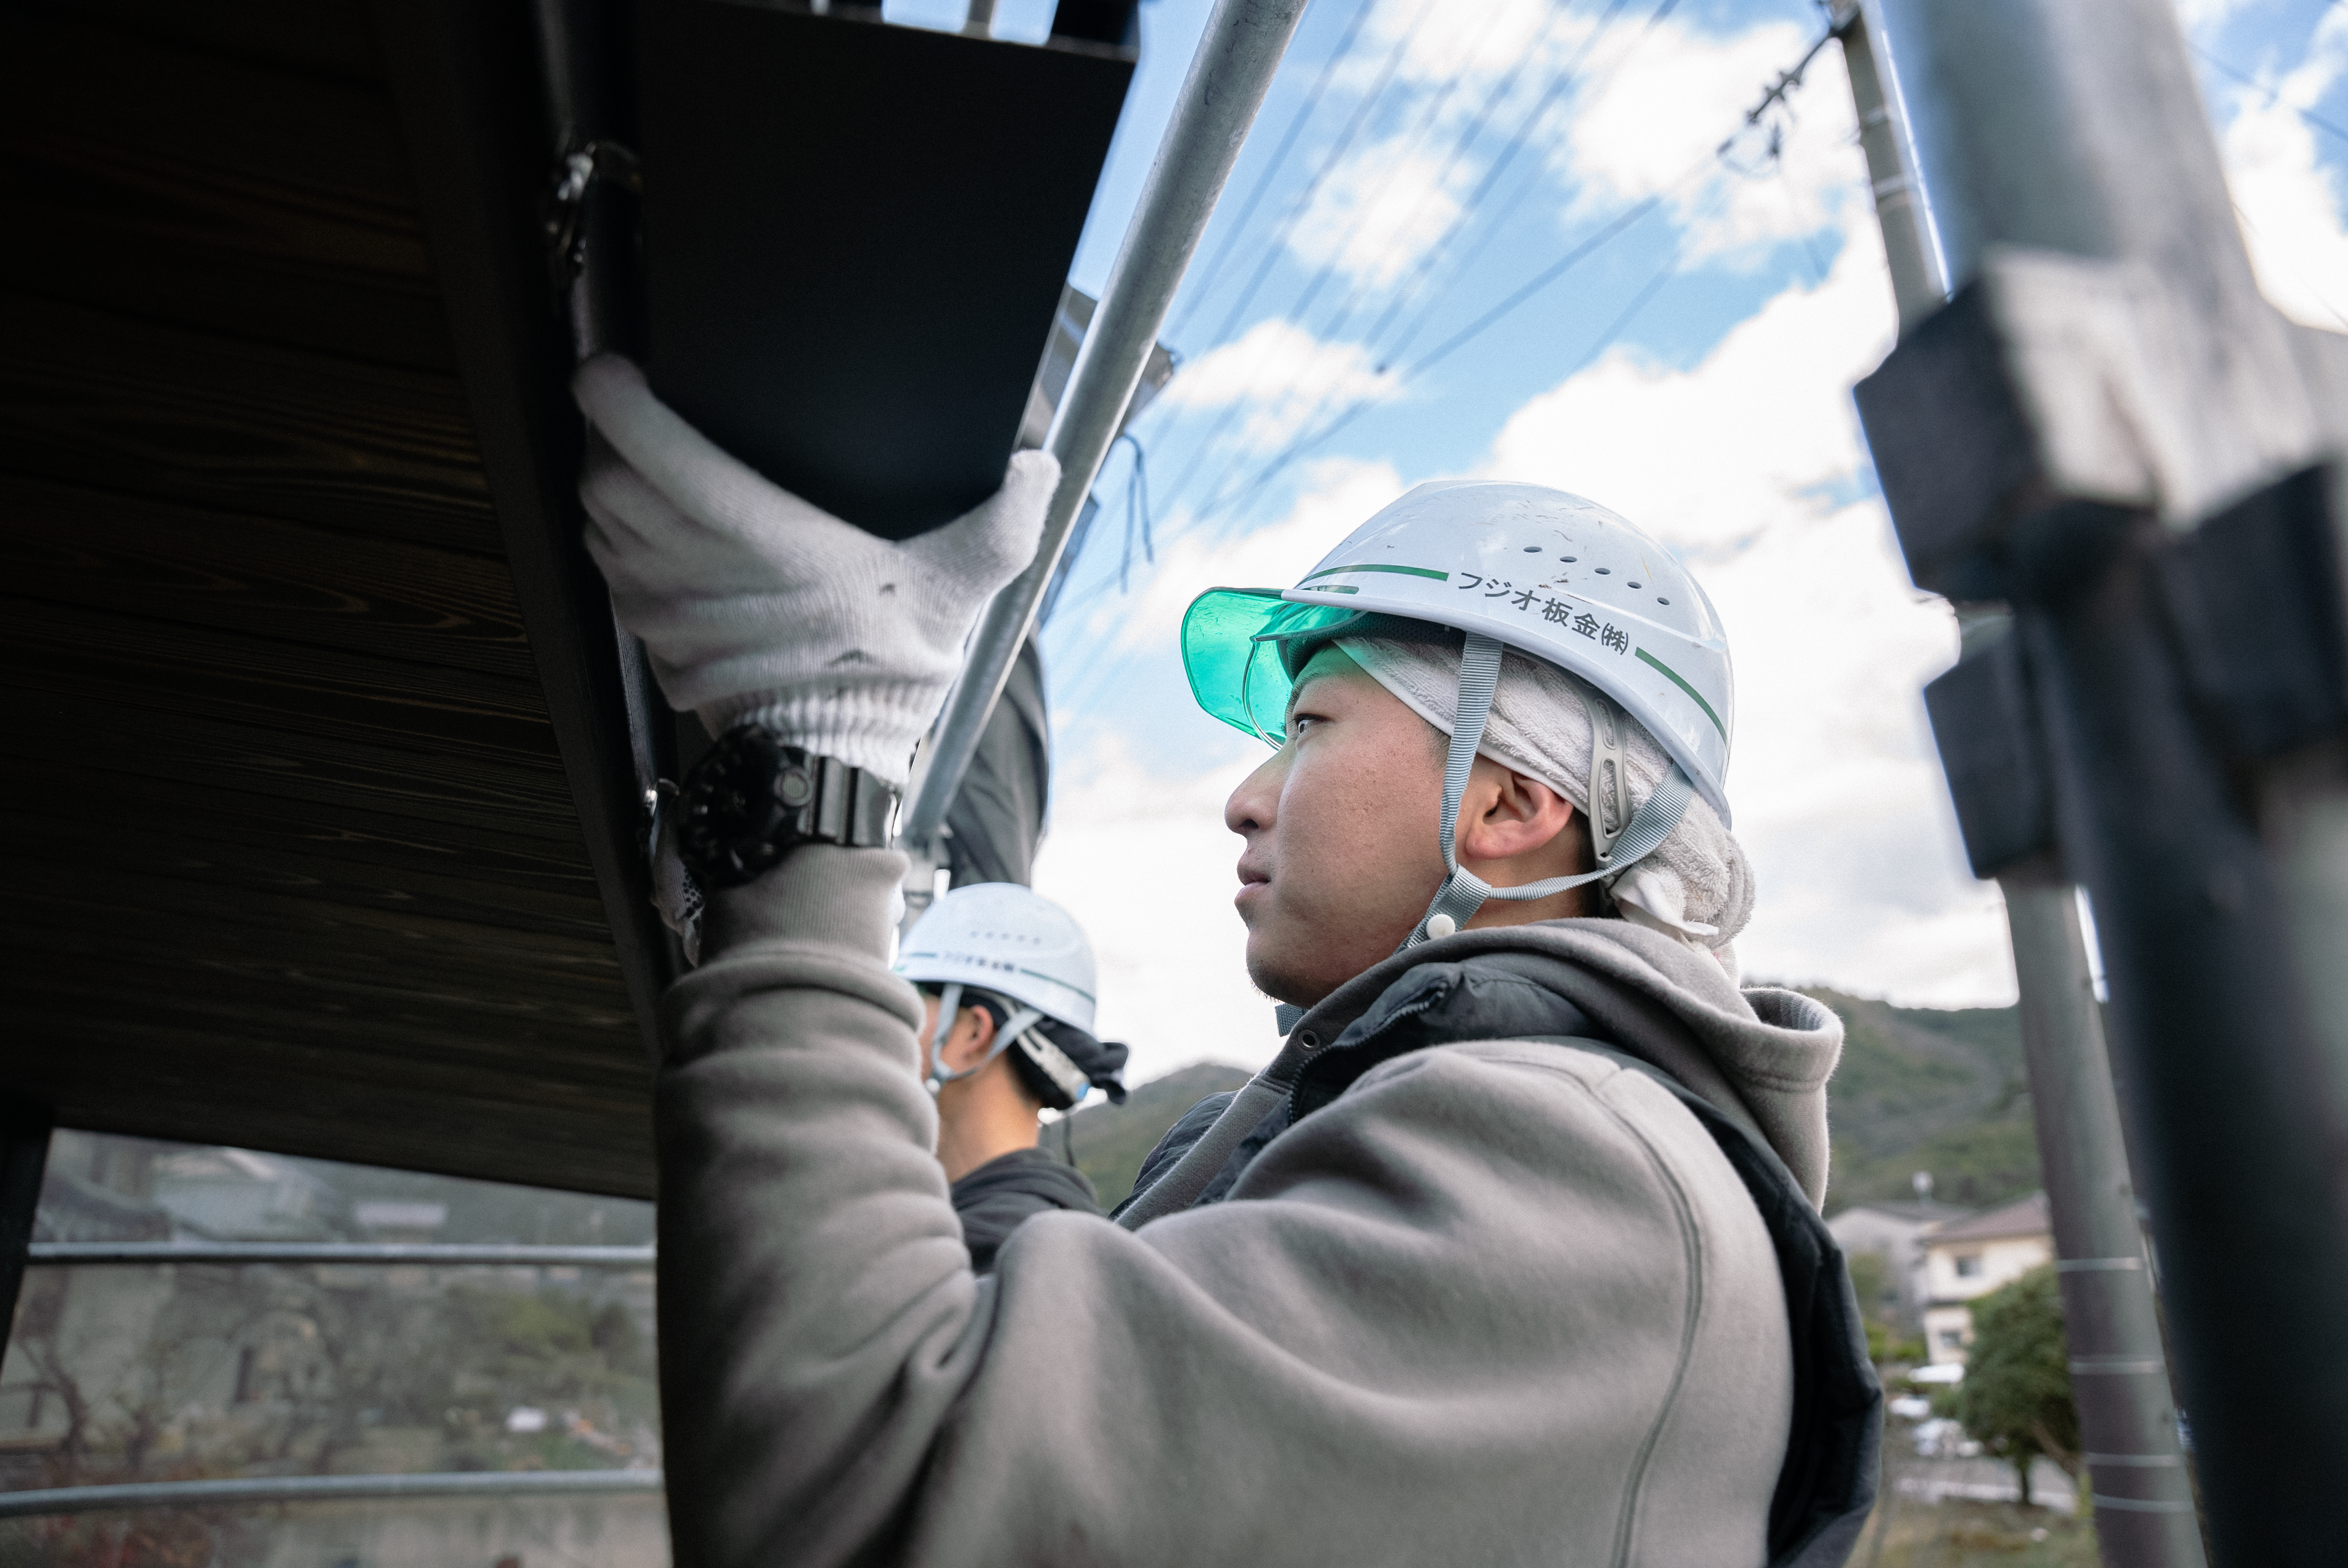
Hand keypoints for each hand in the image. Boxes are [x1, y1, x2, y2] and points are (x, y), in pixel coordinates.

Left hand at [574, 355, 1058, 786]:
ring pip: (599, 524)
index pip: (657, 451)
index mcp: (763, 537)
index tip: (611, 368)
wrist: (837, 766)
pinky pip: (612, 577)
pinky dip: (622, 551)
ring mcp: (664, 611)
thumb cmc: (887, 669)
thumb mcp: (958, 589)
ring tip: (646, 471)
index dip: (617, 400)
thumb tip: (1039, 465)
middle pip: (606, 476)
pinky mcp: (653, 644)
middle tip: (639, 415)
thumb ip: (1004, 523)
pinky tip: (657, 541)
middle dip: (611, 438)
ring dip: (611, 494)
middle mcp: (696, 569)